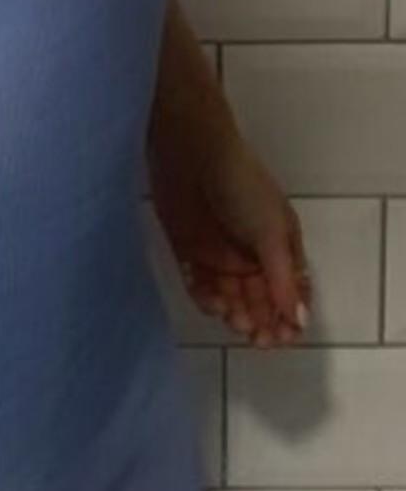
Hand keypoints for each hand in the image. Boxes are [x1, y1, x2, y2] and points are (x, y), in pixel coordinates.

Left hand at [147, 121, 311, 346]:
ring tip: (236, 318)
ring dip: (236, 314)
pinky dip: (207, 299)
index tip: (284, 338)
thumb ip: (284, 278)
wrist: (191, 152)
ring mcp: (219, 254)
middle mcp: (251, 253)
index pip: (290, 291)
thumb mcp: (271, 231)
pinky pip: (200, 287)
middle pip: (260, 301)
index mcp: (279, 244)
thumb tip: (301, 321)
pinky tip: (213, 302)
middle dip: (262, 322)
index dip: (289, 317)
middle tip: (257, 337)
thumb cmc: (241, 186)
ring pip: (231, 299)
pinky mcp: (189, 252)